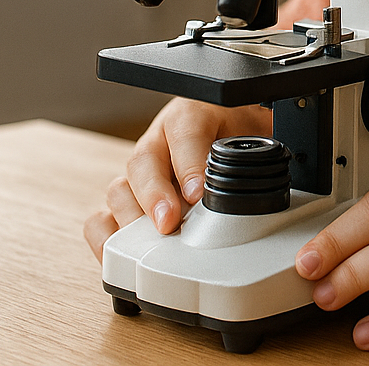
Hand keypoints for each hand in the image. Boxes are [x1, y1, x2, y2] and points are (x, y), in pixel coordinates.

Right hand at [84, 97, 270, 259]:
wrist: (235, 139)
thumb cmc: (243, 136)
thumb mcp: (257, 134)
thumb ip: (258, 152)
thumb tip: (267, 179)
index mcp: (193, 114)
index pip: (185, 129)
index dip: (189, 163)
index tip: (197, 193)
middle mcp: (160, 140)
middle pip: (143, 160)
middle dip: (154, 195)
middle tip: (170, 223)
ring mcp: (140, 173)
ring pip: (119, 188)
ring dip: (133, 218)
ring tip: (153, 242)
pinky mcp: (128, 202)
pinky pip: (101, 218)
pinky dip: (108, 238)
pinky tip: (126, 254)